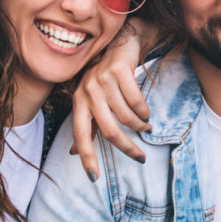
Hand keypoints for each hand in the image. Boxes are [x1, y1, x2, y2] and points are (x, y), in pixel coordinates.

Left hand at [71, 20, 155, 180]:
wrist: (119, 44)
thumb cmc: (105, 77)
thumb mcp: (91, 99)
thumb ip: (86, 125)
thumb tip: (74, 153)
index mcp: (78, 101)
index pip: (80, 134)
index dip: (86, 156)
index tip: (94, 177)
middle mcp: (88, 91)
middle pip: (109, 130)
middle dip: (126, 148)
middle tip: (140, 157)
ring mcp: (103, 80)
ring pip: (126, 116)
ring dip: (140, 127)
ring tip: (146, 128)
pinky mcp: (119, 71)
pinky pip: (136, 101)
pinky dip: (144, 111)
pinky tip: (146, 112)